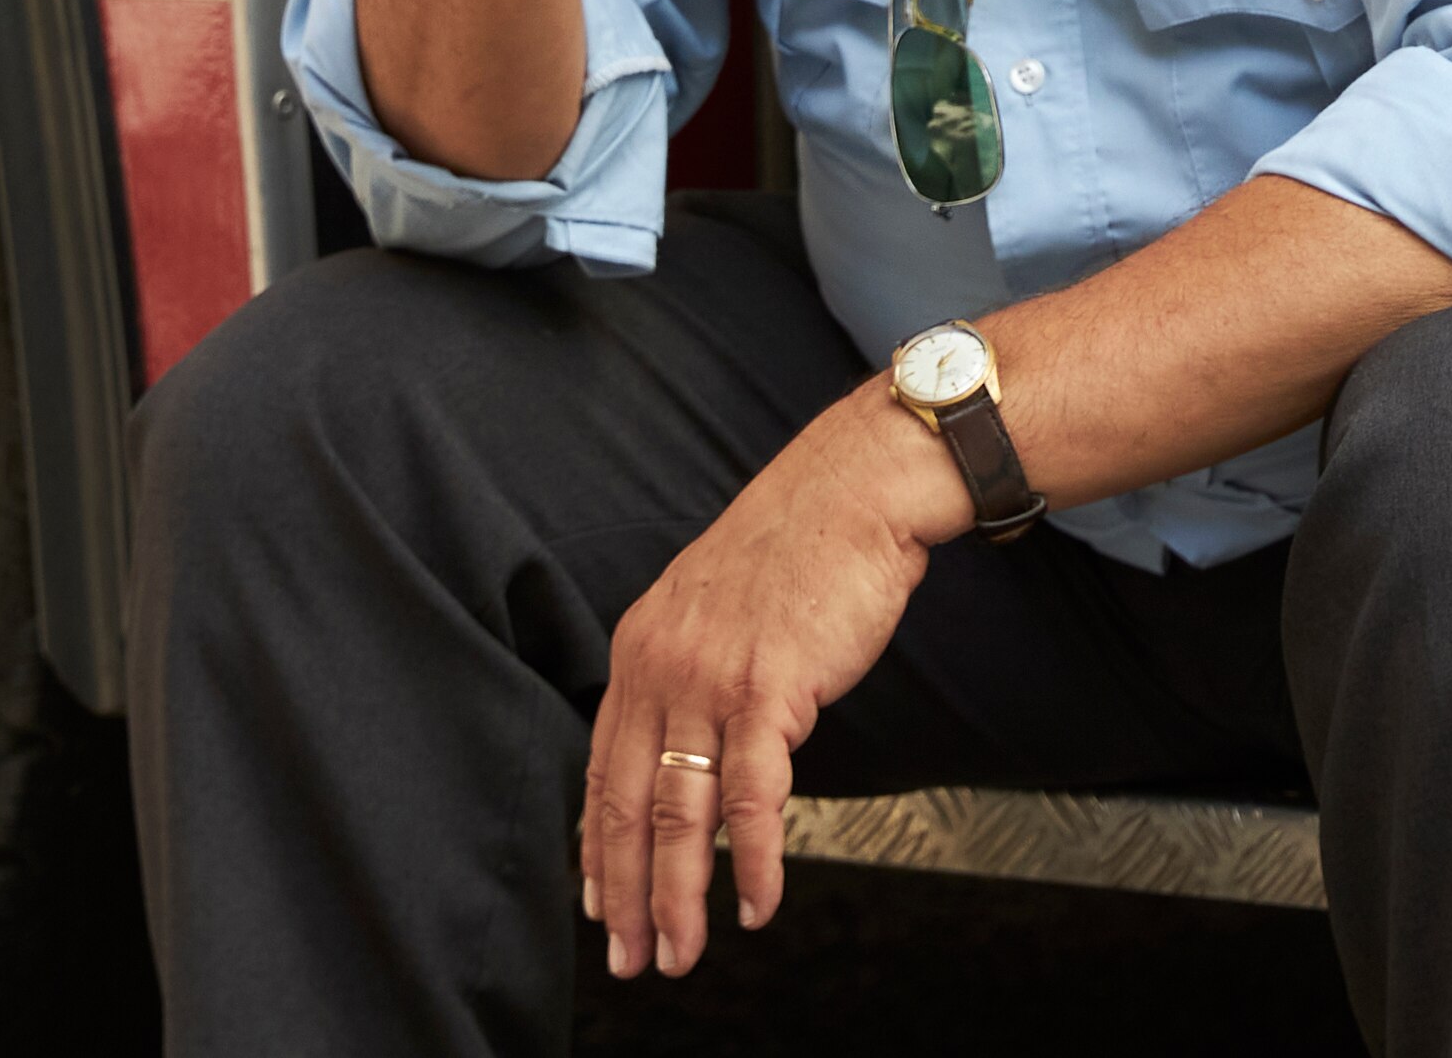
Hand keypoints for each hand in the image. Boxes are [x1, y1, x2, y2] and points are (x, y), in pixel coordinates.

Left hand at [580, 388, 973, 979]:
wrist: (853, 492)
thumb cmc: (798, 550)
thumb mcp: (713, 610)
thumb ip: (690, 675)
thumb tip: (690, 750)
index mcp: (640, 650)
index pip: (601, 771)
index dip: (598, 848)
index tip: (599, 905)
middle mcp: (661, 667)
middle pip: (626, 805)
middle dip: (626, 895)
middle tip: (630, 958)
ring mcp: (711, 679)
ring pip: (680, 813)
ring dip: (680, 897)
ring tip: (683, 951)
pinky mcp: (769, 690)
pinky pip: (753, 798)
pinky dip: (752, 862)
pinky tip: (756, 905)